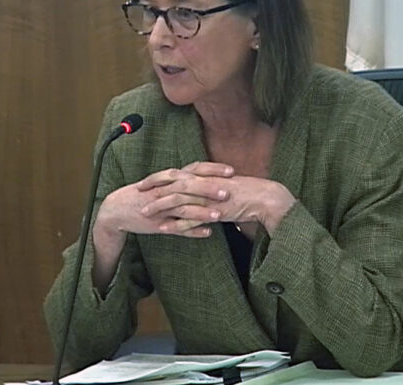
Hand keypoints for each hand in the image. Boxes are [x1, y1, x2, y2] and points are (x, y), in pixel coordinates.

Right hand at [96, 162, 234, 240]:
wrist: (116, 209)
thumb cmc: (143, 195)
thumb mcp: (163, 184)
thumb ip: (183, 182)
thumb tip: (206, 179)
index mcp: (169, 178)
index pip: (194, 169)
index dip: (212, 169)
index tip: (231, 171)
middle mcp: (166, 190)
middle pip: (189, 186)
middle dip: (209, 188)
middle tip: (228, 191)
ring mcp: (161, 207)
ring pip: (183, 207)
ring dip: (201, 211)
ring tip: (219, 215)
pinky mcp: (157, 223)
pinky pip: (176, 228)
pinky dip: (192, 231)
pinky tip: (207, 233)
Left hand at [139, 174, 296, 235]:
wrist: (265, 198)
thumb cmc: (247, 193)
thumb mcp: (222, 186)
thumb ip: (208, 188)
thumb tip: (198, 189)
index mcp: (204, 175)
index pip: (176, 172)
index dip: (159, 176)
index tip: (145, 181)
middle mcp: (203, 182)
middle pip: (171, 181)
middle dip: (152, 186)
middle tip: (137, 192)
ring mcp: (207, 196)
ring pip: (176, 199)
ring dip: (159, 206)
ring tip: (144, 213)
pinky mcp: (212, 211)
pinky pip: (190, 217)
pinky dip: (175, 223)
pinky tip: (163, 229)